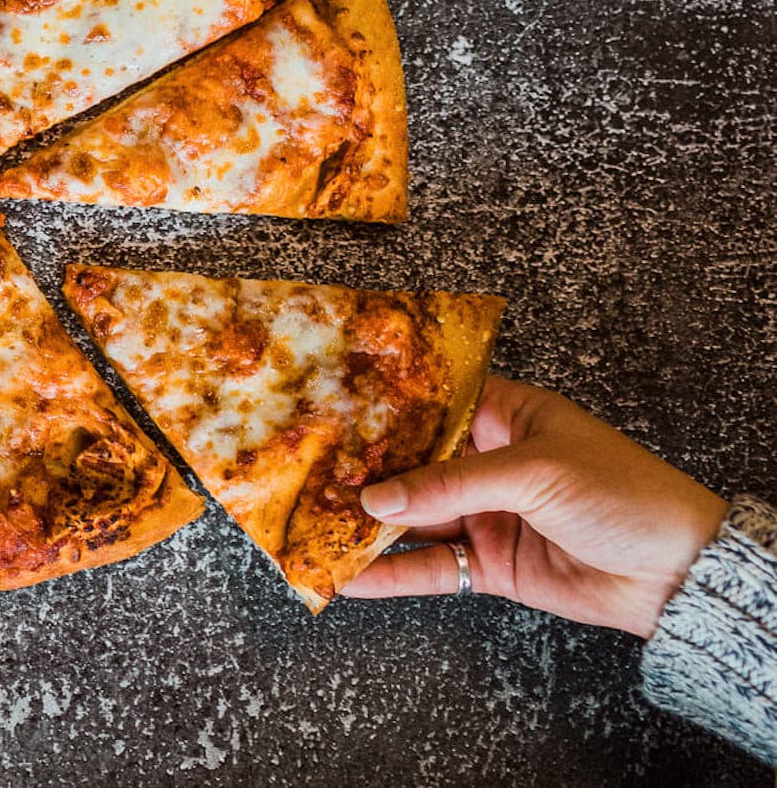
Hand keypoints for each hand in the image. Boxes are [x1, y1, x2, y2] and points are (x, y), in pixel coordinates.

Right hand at [344, 376, 728, 636]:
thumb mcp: (534, 472)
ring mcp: (485, 515)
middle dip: (362, 474)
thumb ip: (451, 485)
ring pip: (413, 519)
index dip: (381, 411)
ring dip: (368, 527)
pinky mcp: (489, 563)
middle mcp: (488, 462)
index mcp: (504, 416)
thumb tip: (379, 501)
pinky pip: (430, 567)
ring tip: (312, 529)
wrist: (678, 573)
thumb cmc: (624, 494)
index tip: (327, 414)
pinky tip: (351, 577)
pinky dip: (391, 574)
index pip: (430, 406)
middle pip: (411, 465)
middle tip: (304, 477)